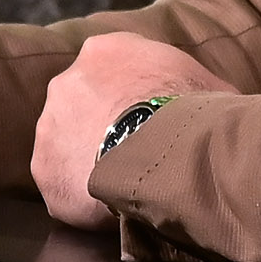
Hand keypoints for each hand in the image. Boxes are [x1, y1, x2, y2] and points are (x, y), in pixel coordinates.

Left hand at [30, 34, 228, 228]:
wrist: (166, 151)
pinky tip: (108, 208)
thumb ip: (196, 87)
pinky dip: (81, 198)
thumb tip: (215, 103)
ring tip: (123, 184)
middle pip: (82, 107)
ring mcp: (49, 127)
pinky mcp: (45, 170)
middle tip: (134, 153)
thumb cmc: (192, 113)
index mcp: (103, 52)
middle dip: (102, 127)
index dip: (130, 97)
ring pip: (67, 146)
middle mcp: (66, 82)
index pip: (111, 71)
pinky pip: (63, 186)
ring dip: (88, 162)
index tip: (148, 119)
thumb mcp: (210, 86)